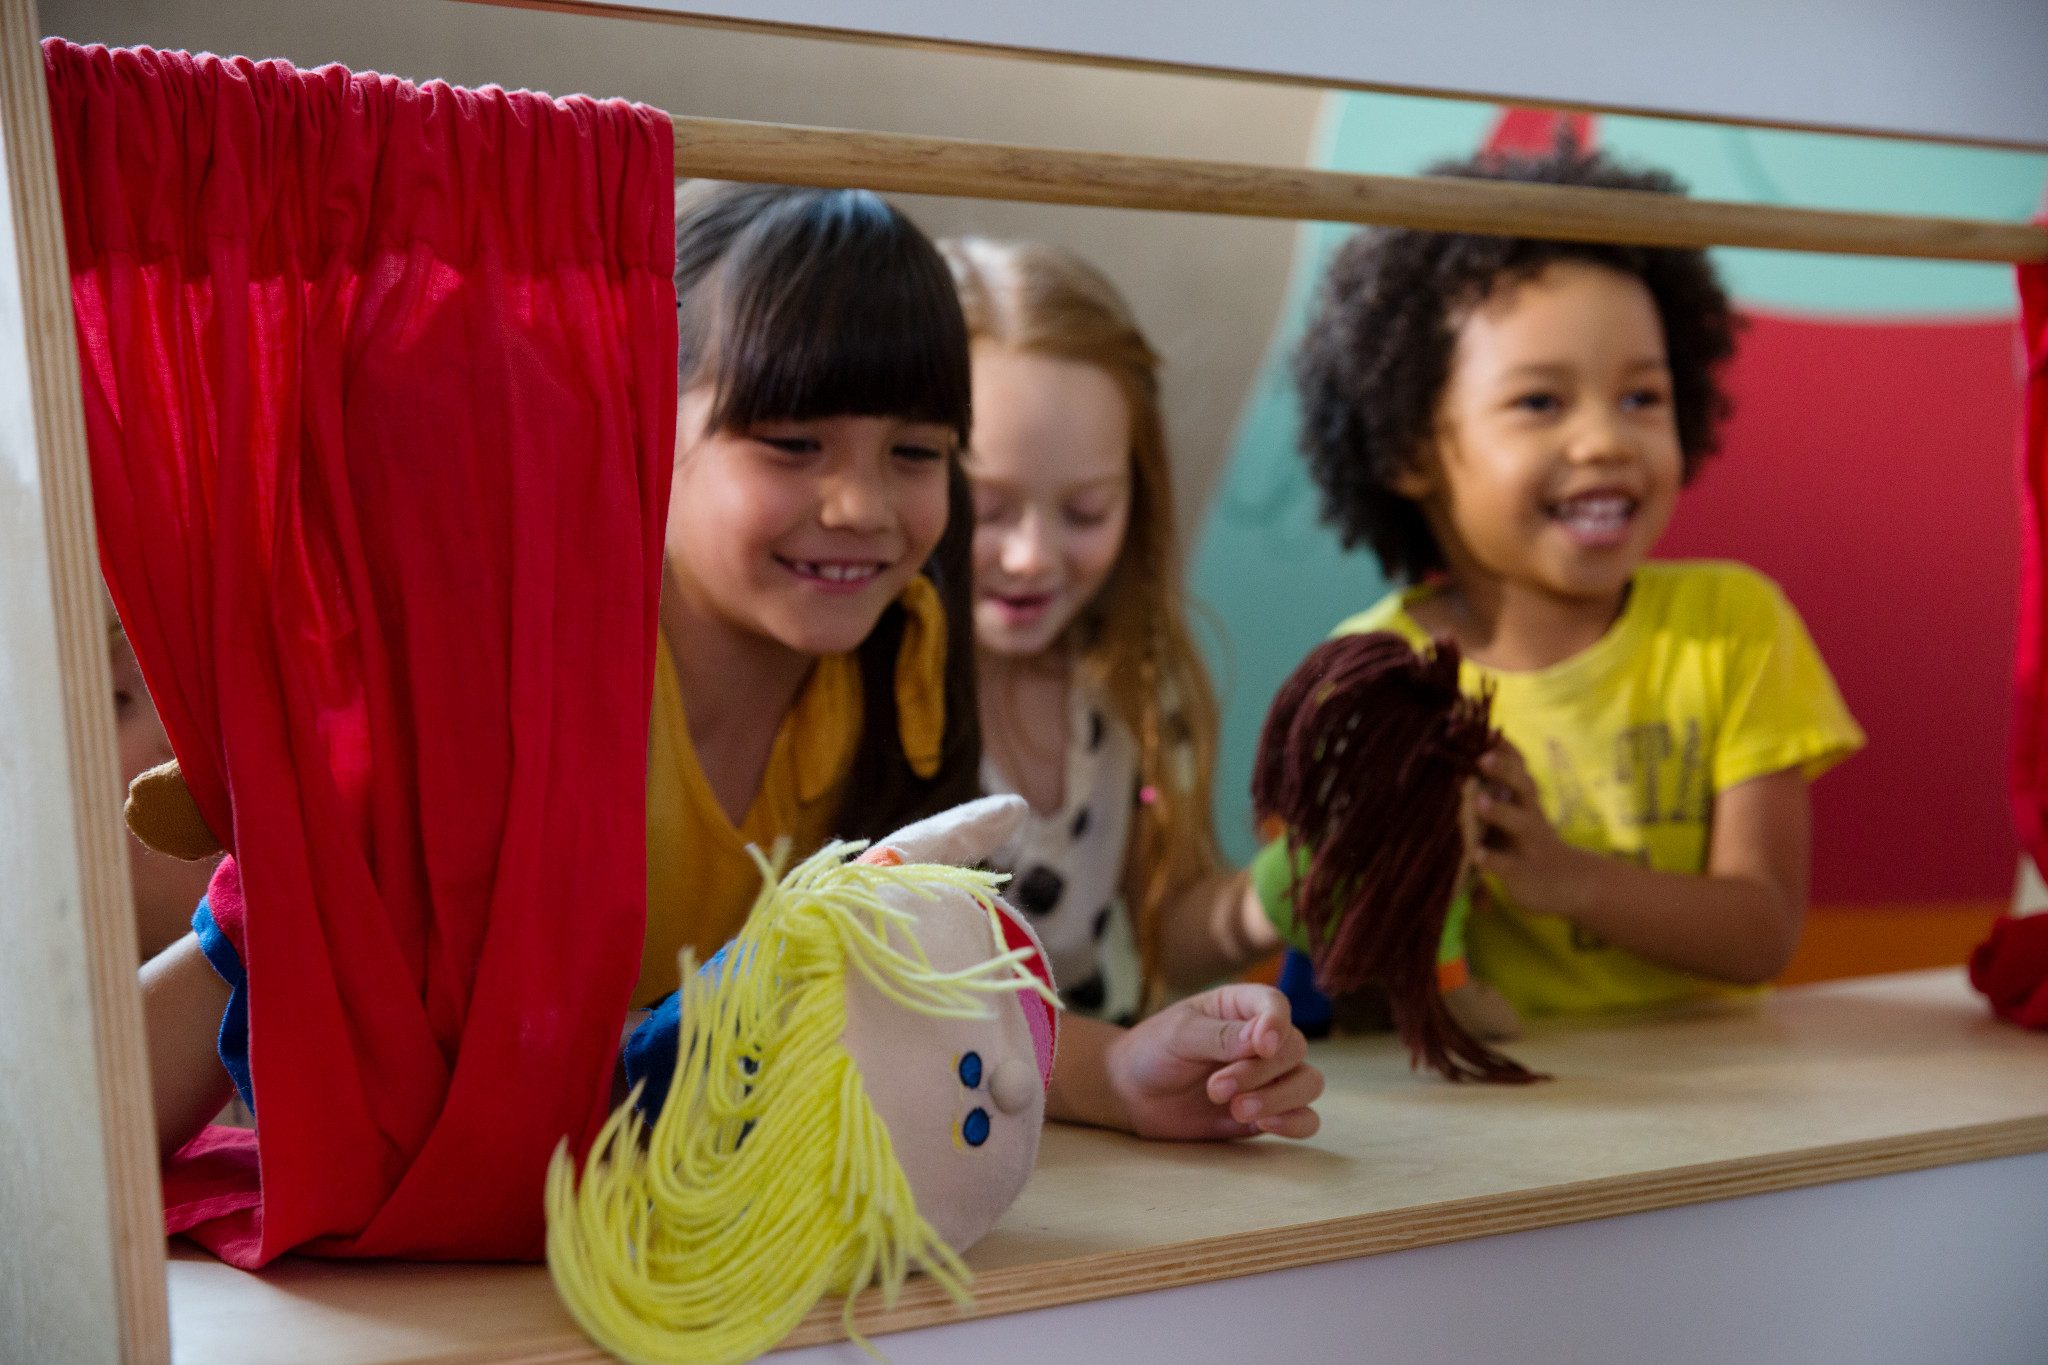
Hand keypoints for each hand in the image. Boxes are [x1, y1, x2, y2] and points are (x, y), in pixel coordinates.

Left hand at [1103, 984, 1322, 1140]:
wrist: (1131, 1093)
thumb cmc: (1153, 1051)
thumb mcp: (1180, 1034)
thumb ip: (1220, 1036)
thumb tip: (1263, 1040)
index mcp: (1240, 1007)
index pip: (1276, 1005)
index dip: (1277, 1023)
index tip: (1261, 1045)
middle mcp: (1262, 1041)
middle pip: (1294, 1049)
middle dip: (1259, 1072)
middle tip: (1216, 1088)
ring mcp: (1268, 1078)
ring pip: (1308, 1083)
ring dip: (1279, 1098)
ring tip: (1236, 1109)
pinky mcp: (1267, 1113)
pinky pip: (1304, 1119)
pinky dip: (1295, 1123)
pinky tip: (1265, 1125)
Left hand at [1464, 740, 1595, 919]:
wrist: (1568, 884)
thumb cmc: (1530, 839)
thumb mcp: (1519, 809)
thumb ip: (1500, 784)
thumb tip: (1473, 750)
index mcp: (1525, 799)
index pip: (1517, 766)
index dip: (1501, 748)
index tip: (1482, 729)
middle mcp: (1530, 815)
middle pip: (1523, 788)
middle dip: (1505, 771)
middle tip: (1483, 758)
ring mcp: (1528, 843)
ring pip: (1519, 824)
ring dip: (1499, 812)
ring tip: (1479, 801)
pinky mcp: (1521, 872)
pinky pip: (1507, 865)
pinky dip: (1491, 859)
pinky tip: (1476, 854)